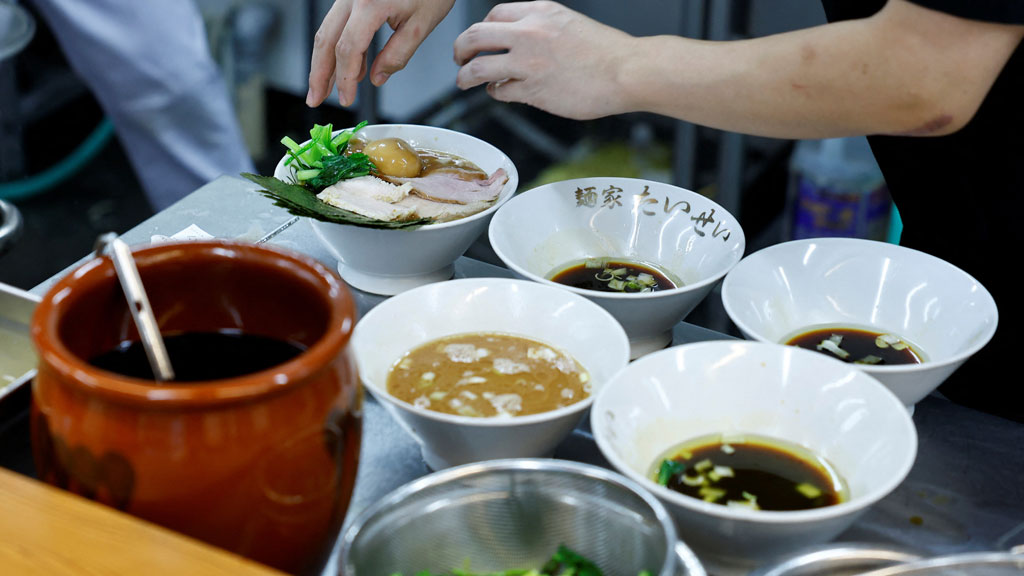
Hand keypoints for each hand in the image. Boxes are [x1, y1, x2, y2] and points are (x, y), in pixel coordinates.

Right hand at [307, 0, 454, 106]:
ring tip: (325, 87)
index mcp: (370, 3)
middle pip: (326, 39)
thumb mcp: (422, 25)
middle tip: (315, 98)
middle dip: (319, 73)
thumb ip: (398, 54)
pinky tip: (347, 68)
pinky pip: (337, 23)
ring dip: (323, 62)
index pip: (348, 49)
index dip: (344, 78)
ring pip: (326, 31)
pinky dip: (337, 47)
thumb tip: (377, 78)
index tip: (346, 98)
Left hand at [453, 1, 635, 119]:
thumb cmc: (607, 52)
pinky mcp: (532, 90)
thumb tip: (518, 40)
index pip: (494, 15)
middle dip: (460, 48)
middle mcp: (529, 33)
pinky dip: (495, 92)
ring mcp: (528, 62)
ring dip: (466, 76)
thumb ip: (541, 28)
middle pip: (475, 36)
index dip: (482, 29)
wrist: (628, 71)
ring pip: (478, 67)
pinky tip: (500, 92)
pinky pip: (499, 91)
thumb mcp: (569, 23)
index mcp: (540, 12)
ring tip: (464, 81)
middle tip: (459, 58)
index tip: (480, 40)